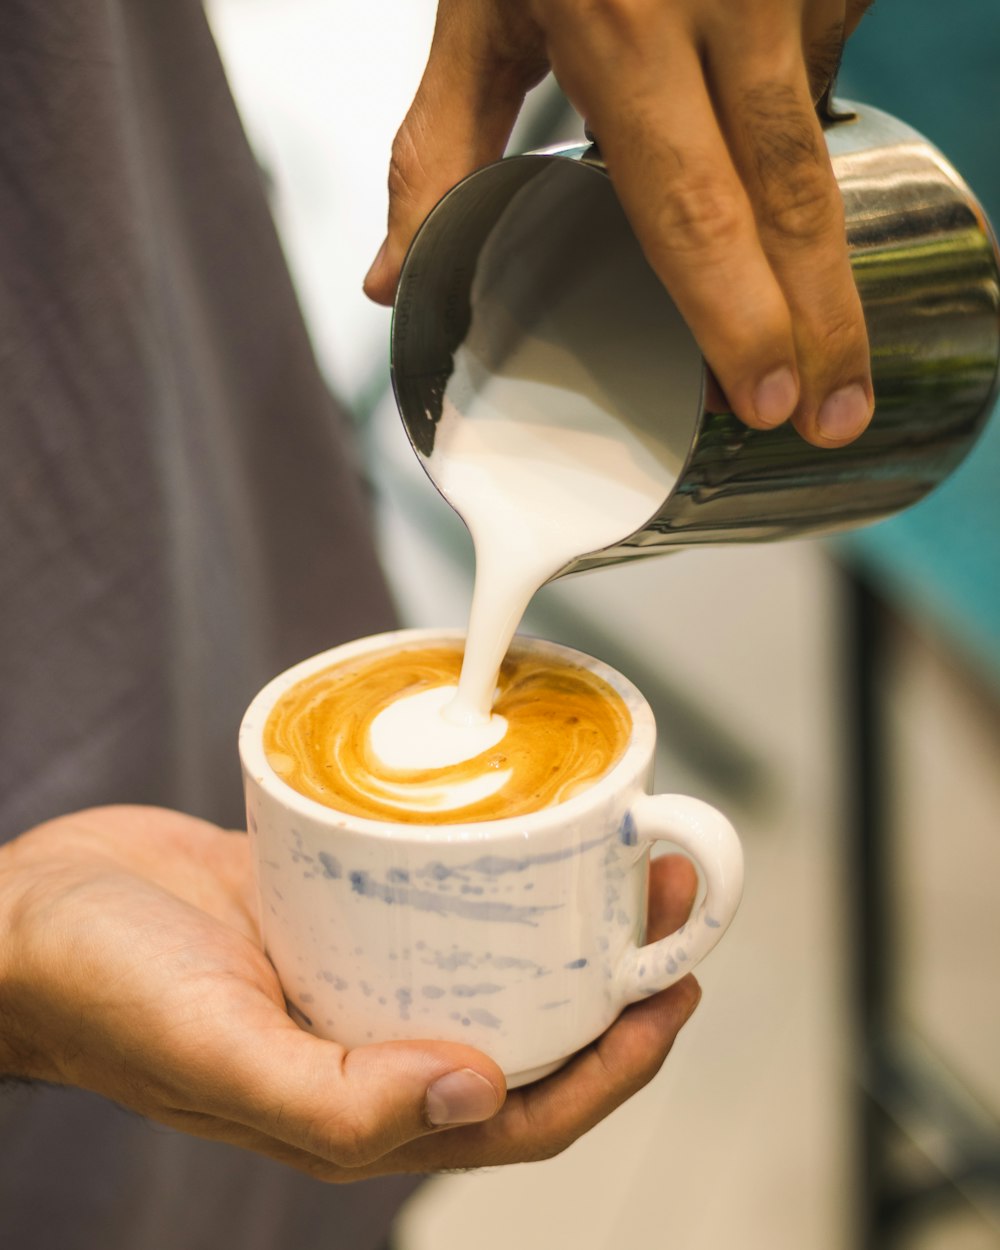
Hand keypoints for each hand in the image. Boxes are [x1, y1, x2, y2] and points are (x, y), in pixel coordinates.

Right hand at [0, 805, 699, 1179]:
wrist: (27, 911)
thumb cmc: (98, 992)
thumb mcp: (211, 1049)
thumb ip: (336, 1099)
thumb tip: (478, 1091)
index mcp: (362, 1105)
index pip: (527, 1110)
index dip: (616, 1063)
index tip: (675, 990)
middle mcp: (373, 1042)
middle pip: (528, 1023)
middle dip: (612, 975)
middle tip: (663, 894)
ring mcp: (357, 973)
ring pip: (490, 956)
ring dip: (561, 915)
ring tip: (614, 849)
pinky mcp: (334, 909)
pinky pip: (433, 897)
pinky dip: (486, 871)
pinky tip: (512, 825)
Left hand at [365, 0, 874, 447]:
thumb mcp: (476, 9)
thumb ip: (442, 145)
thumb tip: (393, 281)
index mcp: (622, 27)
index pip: (691, 205)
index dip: (734, 311)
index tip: (758, 396)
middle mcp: (724, 5)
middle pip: (792, 200)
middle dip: (822, 325)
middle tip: (834, 420)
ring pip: (826, 153)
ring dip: (838, 274)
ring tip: (840, 370)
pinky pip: (827, 87)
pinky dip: (808, 171)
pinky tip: (797, 232)